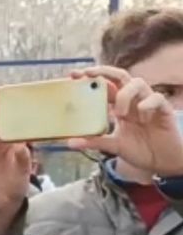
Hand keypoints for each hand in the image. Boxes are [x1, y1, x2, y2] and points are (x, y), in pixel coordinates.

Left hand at [68, 67, 182, 177]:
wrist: (162, 163)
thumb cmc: (139, 150)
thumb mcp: (113, 145)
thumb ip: (94, 141)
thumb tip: (70, 142)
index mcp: (120, 105)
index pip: (106, 85)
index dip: (91, 77)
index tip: (74, 75)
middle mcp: (133, 100)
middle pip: (121, 75)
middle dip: (104, 71)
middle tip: (89, 74)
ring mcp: (149, 103)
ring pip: (137, 82)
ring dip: (125, 94)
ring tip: (119, 114)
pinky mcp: (164, 110)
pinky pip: (156, 98)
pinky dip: (146, 105)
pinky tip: (142, 119)